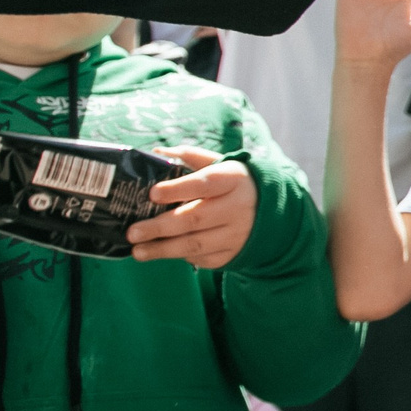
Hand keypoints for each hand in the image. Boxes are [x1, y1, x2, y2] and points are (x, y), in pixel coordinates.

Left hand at [130, 147, 258, 267]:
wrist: (277, 211)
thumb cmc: (235, 184)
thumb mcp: (222, 164)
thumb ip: (190, 157)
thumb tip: (156, 153)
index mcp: (233, 179)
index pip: (204, 183)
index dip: (177, 189)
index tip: (152, 194)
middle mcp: (238, 207)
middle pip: (194, 218)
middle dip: (160, 227)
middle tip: (133, 232)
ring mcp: (237, 234)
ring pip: (196, 244)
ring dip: (163, 249)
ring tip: (138, 251)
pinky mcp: (234, 253)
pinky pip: (203, 258)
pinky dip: (182, 256)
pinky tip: (164, 252)